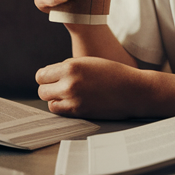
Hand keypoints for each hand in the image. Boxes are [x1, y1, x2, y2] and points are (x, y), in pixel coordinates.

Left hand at [36, 57, 150, 117]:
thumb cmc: (113, 73)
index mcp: (71, 67)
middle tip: (58, 86)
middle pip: (42, 89)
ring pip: (48, 101)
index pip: (41, 75)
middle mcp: (70, 83)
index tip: (51, 78)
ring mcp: (74, 99)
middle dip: (48, 87)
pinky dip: (61, 106)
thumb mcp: (88, 62)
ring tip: (65, 94)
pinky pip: (59, 111)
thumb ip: (68, 67)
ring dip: (53, 98)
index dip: (46, 76)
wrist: (133, 90)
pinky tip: (70, 101)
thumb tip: (51, 75)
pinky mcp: (80, 112)